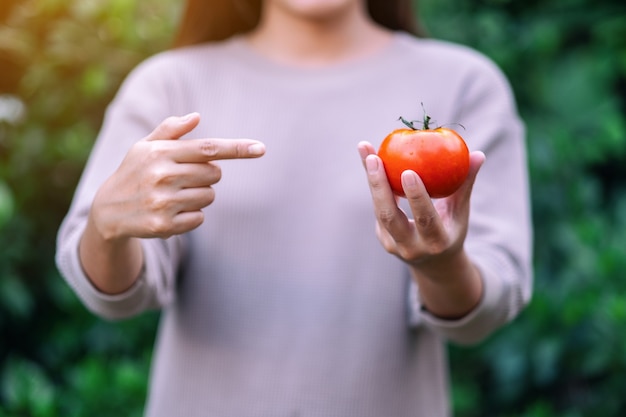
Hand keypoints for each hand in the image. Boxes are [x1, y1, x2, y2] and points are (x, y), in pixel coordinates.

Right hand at [91, 113, 265, 240]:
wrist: (107, 211)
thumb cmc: (133, 173)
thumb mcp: (144, 147)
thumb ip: (170, 130)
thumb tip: (196, 117)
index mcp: (161, 153)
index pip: (208, 149)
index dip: (237, 148)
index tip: (261, 149)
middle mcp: (162, 176)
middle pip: (214, 174)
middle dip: (207, 175)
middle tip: (185, 178)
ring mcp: (163, 202)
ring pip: (209, 196)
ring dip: (199, 196)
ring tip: (174, 195)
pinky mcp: (165, 225)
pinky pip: (200, 218)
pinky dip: (192, 215)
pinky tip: (172, 212)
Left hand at [357, 141, 483, 269]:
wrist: (435, 263)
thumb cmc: (452, 228)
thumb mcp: (461, 211)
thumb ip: (466, 184)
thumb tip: (478, 154)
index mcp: (436, 242)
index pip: (424, 219)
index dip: (416, 196)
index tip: (407, 171)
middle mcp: (411, 247)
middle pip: (389, 216)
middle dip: (380, 186)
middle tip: (375, 158)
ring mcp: (393, 244)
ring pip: (379, 210)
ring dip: (372, 180)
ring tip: (366, 150)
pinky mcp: (383, 237)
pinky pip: (377, 207)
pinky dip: (374, 183)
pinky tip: (369, 158)